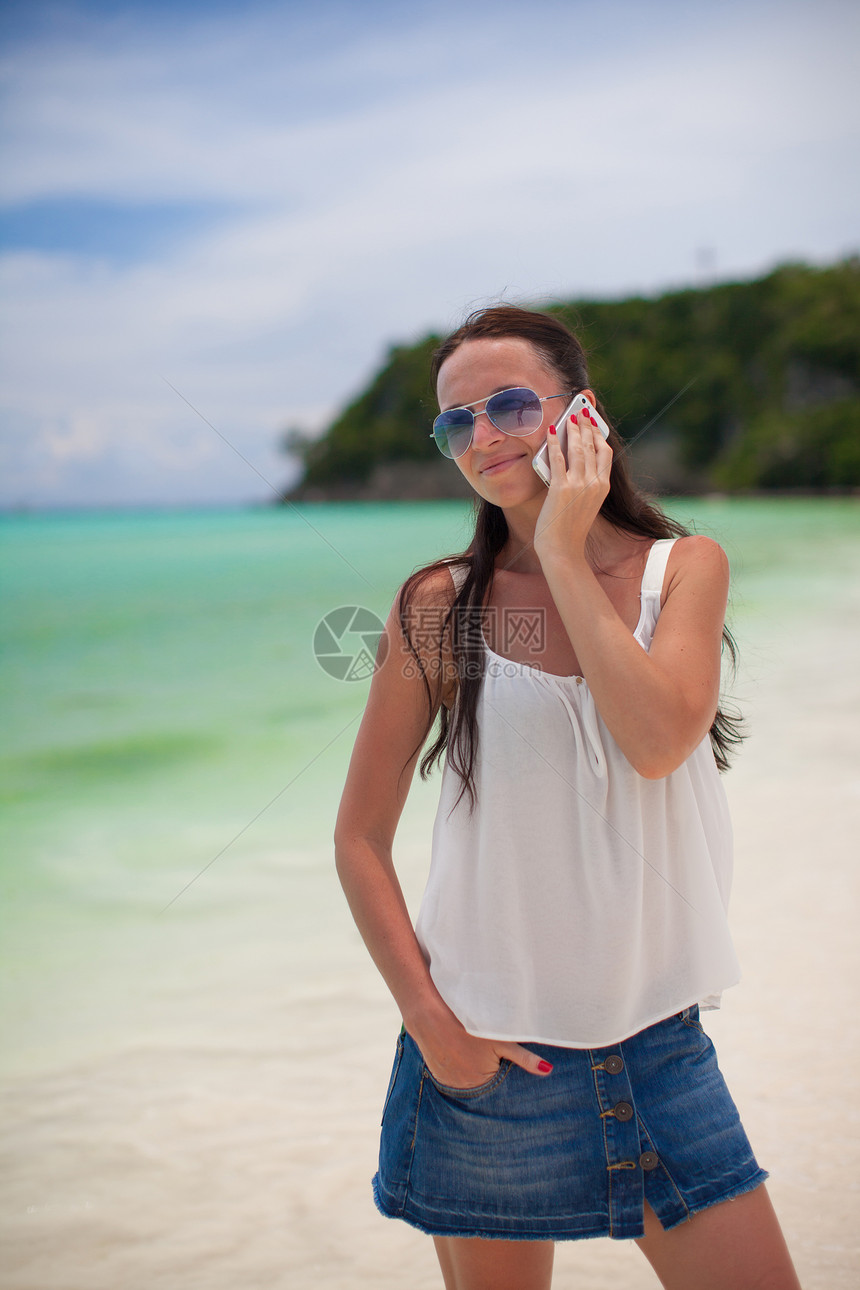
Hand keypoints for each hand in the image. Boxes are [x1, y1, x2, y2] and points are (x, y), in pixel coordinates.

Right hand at [409, 1003, 551, 1087]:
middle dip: (487, 1074)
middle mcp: (463, 1089)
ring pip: (466, 1080)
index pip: (498, 1086)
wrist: (429, 1016)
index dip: (501, 1072)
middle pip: (482, 1084)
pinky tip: (455, 1051)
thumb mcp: (500, 1040)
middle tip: (481, 1053)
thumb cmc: (468, 1026)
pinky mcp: (436, 1074)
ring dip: (469, 1072)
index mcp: (481, 1084)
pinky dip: (455, 1068)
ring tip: (467, 1050)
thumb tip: (548, 1071)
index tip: (498, 1060)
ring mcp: (448, 1083)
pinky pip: (450, 1075)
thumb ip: (524, 1059)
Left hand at [534, 407, 611, 565]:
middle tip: (581, 412)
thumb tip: (574, 464)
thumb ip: (585, 485)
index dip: (599, 435)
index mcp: (603, 488)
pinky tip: (551, 431)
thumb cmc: (571, 529)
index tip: (594, 424)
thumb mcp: (586, 504)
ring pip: (577, 449)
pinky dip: (554, 442)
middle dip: (586, 426)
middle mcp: (594, 484)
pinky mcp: (561, 488)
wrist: (563, 549)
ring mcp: (578, 485)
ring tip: (569, 417)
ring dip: (573, 430)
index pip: (605, 454)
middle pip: (592, 446)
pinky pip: (558, 458)